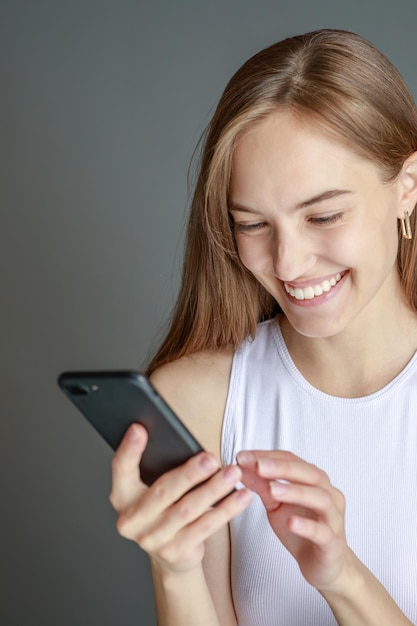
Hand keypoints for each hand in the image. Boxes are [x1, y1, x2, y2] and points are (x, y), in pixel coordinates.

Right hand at [110, 423, 251, 573]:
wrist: (171, 554)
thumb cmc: (165, 508)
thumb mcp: (154, 487)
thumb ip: (160, 468)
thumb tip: (186, 444)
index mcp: (123, 496)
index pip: (121, 469)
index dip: (129, 449)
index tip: (139, 428)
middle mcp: (132, 520)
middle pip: (163, 491)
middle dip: (190, 474)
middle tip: (211, 459)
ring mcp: (153, 539)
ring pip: (188, 509)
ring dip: (214, 489)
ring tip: (233, 473)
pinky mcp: (176, 551)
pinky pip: (206, 526)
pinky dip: (226, 509)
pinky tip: (241, 496)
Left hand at [237, 450, 348, 591]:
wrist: (324, 566)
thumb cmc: (301, 531)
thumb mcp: (277, 506)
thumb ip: (262, 486)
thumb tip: (240, 467)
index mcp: (314, 482)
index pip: (292, 460)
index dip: (267, 456)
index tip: (242, 457)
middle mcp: (328, 494)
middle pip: (309, 474)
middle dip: (282, 468)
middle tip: (257, 465)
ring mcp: (333, 519)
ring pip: (319, 499)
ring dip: (295, 492)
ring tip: (271, 489)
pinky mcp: (332, 544)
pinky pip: (322, 532)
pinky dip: (306, 525)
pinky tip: (291, 522)